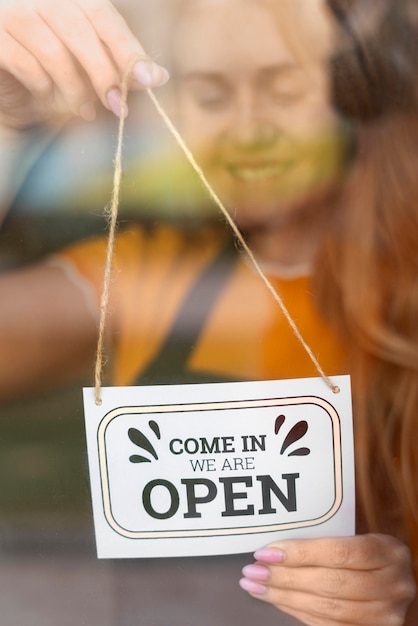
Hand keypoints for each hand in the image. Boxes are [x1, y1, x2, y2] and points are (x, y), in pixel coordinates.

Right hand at [0, 0, 168, 126]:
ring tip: (84, 110)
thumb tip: (159, 76)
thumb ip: (122, 66)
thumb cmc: (56, 69)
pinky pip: (26, 64)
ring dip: (74, 89)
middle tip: (118, 107)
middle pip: (80, 32)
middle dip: (104, 75)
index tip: (150, 80)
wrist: (11, 82)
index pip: (104, 16)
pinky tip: (47, 96)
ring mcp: (12, 11)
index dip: (127, 49)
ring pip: (53, 52)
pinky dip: (42, 86)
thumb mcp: (93, 65)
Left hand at [239, 534, 415, 624]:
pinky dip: (298, 612)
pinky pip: (328, 625)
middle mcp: (392, 585)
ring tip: (257, 587)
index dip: (300, 554)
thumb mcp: (360, 535)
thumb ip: (328, 537)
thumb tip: (276, 545)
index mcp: (388, 552)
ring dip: (285, 598)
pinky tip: (277, 601)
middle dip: (285, 578)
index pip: (338, 552)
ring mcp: (384, 615)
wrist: (397, 582)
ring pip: (327, 608)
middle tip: (253, 571)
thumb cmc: (372, 553)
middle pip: (331, 584)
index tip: (266, 552)